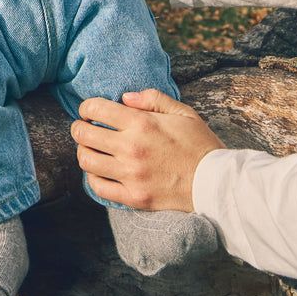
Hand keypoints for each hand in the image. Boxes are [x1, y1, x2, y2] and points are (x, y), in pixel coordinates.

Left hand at [70, 90, 225, 210]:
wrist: (217, 183)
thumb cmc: (200, 145)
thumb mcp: (182, 112)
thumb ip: (152, 98)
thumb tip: (124, 98)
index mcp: (141, 124)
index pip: (95, 108)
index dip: (86, 107)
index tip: (89, 111)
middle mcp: (131, 148)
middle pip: (84, 134)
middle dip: (79, 128)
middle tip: (84, 128)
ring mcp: (131, 175)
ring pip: (86, 161)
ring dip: (84, 152)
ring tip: (92, 149)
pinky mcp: (134, 197)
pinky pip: (99, 187)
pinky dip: (93, 178)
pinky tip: (101, 171)